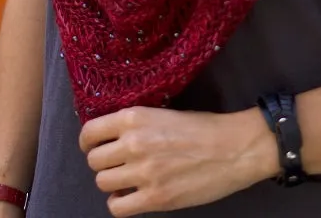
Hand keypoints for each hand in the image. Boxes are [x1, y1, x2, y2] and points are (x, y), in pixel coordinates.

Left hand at [79, 105, 276, 214]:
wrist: (232, 148)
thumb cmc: (201, 127)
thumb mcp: (162, 113)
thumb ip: (135, 125)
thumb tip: (112, 138)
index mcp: (134, 117)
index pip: (90, 132)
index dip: (88, 142)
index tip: (94, 146)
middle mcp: (133, 144)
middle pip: (94, 161)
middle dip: (102, 163)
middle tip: (117, 164)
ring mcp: (143, 173)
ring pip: (102, 183)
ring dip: (112, 182)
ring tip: (127, 180)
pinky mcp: (155, 199)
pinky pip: (117, 207)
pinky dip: (119, 203)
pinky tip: (131, 196)